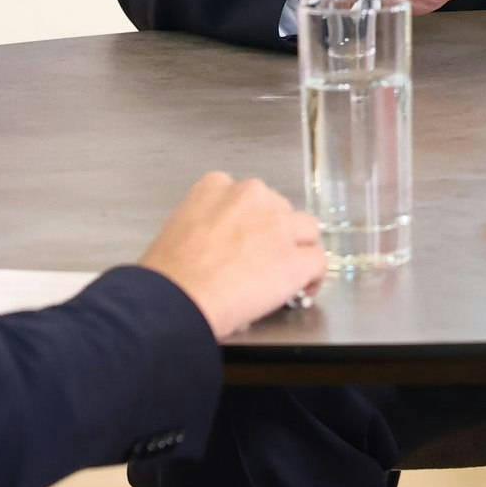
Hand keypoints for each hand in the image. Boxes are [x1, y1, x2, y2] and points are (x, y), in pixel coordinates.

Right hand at [138, 172, 327, 339]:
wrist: (176, 299)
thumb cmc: (167, 276)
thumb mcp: (178, 231)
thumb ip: (207, 229)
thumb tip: (221, 253)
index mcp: (215, 187)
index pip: (246, 195)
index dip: (250, 220)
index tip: (246, 239)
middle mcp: (251, 195)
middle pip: (279, 209)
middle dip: (275, 233)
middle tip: (265, 260)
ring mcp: (277, 225)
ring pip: (306, 229)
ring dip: (298, 248)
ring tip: (288, 274)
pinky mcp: (295, 258)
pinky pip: (318, 261)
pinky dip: (313, 277)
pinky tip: (303, 290)